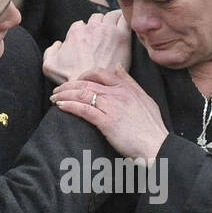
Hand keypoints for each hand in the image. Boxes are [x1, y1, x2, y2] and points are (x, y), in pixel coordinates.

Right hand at [41, 9, 130, 84]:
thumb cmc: (70, 78)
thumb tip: (58, 44)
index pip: (81, 25)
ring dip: (112, 20)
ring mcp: (108, 30)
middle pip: (97, 18)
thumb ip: (50, 51)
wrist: (91, 86)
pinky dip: (124, 20)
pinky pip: (125, 19)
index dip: (84, 33)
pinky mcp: (122, 36)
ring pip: (111, 15)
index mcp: (76, 31)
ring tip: (114, 30)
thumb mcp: (49, 66)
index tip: (88, 42)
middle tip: (102, 37)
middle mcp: (92, 27)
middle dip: (99, 25)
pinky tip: (124, 27)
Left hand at [51, 68, 168, 162]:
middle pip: (87, 82)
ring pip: (82, 93)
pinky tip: (61, 106)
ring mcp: (112, 106)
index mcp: (126, 87)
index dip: (84, 75)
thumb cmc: (151, 127)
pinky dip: (70, 105)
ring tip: (54, 98)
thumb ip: (130, 82)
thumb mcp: (145, 98)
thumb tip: (118, 66)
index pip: (100, 73)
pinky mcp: (107, 121)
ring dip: (65, 94)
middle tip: (58, 90)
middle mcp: (118, 93)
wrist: (157, 145)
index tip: (75, 82)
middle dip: (69, 85)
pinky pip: (84, 109)